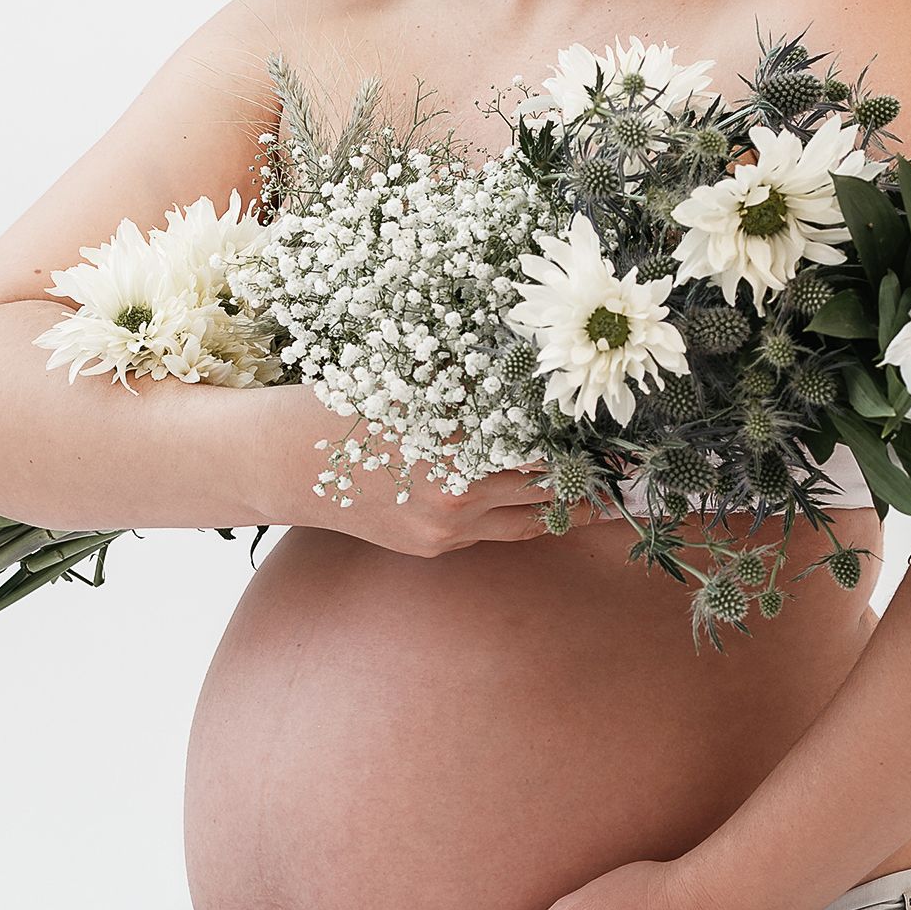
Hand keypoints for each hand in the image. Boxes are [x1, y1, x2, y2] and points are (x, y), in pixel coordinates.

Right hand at [256, 381, 612, 555]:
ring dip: (568, 504)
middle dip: (587, 473)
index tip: (618, 425)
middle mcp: (454, 490)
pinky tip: (552, 500)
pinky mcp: (433, 545)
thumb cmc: (339, 402)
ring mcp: (445, 527)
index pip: (539, 441)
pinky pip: (496, 533)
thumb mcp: (406, 378)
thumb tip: (529, 364)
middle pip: (546, 486)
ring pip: (530, 521)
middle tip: (632, 462)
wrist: (278, 463)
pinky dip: (525, 515)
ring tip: (608, 490)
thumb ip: (467, 380)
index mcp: (451, 440)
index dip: (581, 435)